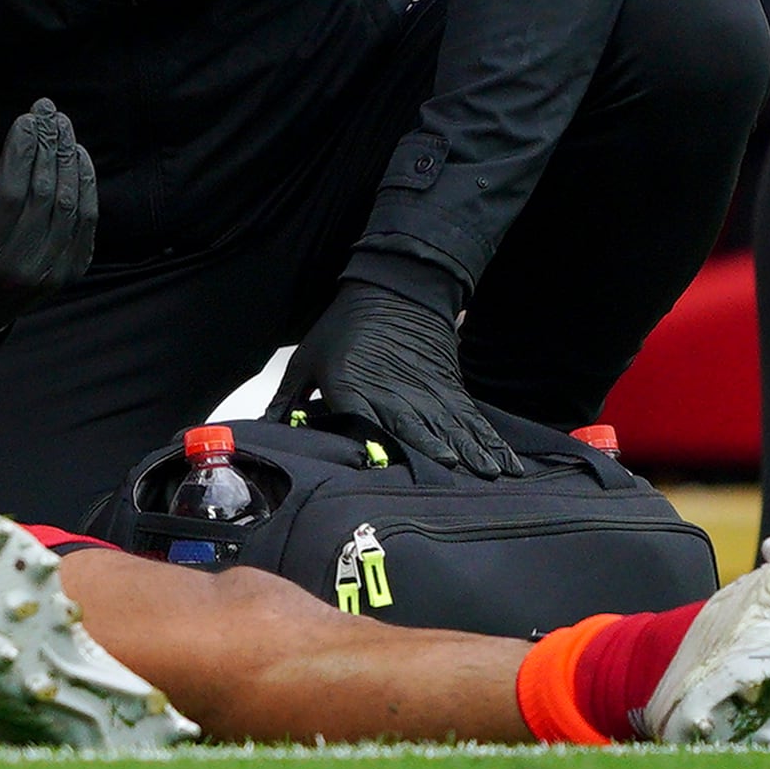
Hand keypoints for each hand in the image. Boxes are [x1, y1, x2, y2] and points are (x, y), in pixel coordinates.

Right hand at [0, 99, 98, 349]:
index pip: (10, 194)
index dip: (21, 153)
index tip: (26, 119)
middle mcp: (23, 267)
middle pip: (44, 193)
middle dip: (47, 145)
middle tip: (47, 110)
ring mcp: (52, 271)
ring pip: (69, 204)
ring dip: (68, 158)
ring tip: (62, 124)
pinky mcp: (71, 271)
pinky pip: (86, 222)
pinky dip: (86, 184)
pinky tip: (77, 154)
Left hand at [278, 278, 518, 479]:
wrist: (391, 287)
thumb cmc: (344, 325)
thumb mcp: (306, 360)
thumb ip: (288, 400)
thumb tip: (265, 428)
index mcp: (353, 389)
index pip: (366, 426)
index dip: (381, 449)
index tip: (394, 471)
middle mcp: (393, 394)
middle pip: (418, 431)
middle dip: (439, 458)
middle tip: (461, 481)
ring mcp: (426, 391)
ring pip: (451, 428)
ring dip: (472, 454)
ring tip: (493, 478)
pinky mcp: (448, 386)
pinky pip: (470, 418)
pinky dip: (488, 439)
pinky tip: (503, 460)